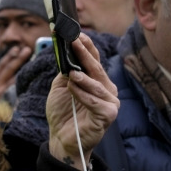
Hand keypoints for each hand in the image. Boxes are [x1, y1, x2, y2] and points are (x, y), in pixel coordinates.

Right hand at [0, 46, 31, 98]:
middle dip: (16, 57)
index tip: (16, 49)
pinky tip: (23, 72)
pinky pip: (8, 84)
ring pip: (8, 71)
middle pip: (5, 66)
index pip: (0, 66)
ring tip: (27, 53)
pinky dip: (16, 77)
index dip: (8, 57)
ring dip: (18, 61)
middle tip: (26, 49)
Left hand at [46, 33, 118, 170]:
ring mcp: (110, 102)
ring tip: (72, 73)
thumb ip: (66, 71)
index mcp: (96, 80)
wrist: (61, 138)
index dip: (85, 45)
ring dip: (83, 77)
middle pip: (96, 68)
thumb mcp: (61, 87)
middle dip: (84, 53)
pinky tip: (72, 88)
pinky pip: (95, 102)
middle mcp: (106, 89)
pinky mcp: (108, 115)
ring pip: (97, 85)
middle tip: (74, 41)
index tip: (75, 33)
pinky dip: (82, 94)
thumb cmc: (63, 113)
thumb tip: (65, 52)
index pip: (93, 59)